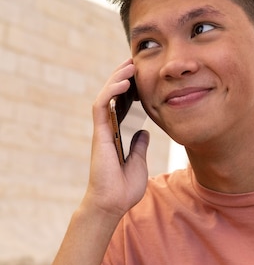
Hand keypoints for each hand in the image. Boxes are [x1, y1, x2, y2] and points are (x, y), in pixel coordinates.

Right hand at [82, 59, 149, 221]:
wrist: (112, 204)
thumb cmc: (124, 188)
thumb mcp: (138, 162)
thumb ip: (139, 145)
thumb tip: (144, 132)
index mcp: (118, 133)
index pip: (125, 104)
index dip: (133, 88)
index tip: (144, 75)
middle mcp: (108, 128)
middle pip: (114, 95)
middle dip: (124, 76)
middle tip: (136, 61)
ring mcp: (102, 130)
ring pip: (106, 96)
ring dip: (117, 78)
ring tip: (130, 64)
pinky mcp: (98, 133)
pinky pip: (102, 106)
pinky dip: (111, 92)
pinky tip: (124, 82)